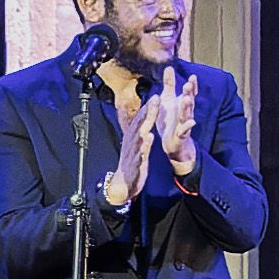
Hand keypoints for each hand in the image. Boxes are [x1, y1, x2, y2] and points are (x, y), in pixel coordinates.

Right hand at [99, 94, 157, 208]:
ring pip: (140, 135)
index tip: (156, 96)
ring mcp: (133, 151)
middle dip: (149, 111)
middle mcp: (132, 141)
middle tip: (156, 98)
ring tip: (152, 114)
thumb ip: (127, 124)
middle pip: (141, 123)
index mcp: (132, 136)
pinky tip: (150, 137)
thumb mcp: (129, 140)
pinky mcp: (136, 162)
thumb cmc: (129, 160)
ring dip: (145, 124)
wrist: (122, 183)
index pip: (140, 119)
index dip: (148, 107)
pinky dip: (145, 145)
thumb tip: (123, 108)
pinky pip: (141, 152)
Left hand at [153, 65, 198, 175]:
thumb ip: (169, 84)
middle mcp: (185, 113)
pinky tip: (191, 122)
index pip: (189, 93)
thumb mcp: (168, 99)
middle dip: (188, 94)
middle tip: (188, 85)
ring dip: (187, 107)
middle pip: (188, 102)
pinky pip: (184, 131)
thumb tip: (169, 67)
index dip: (192, 86)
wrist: (172, 143)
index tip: (193, 76)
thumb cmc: (170, 120)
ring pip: (186, 115)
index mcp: (182, 104)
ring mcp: (183, 124)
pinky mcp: (180, 136)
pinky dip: (187, 127)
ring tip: (187, 99)